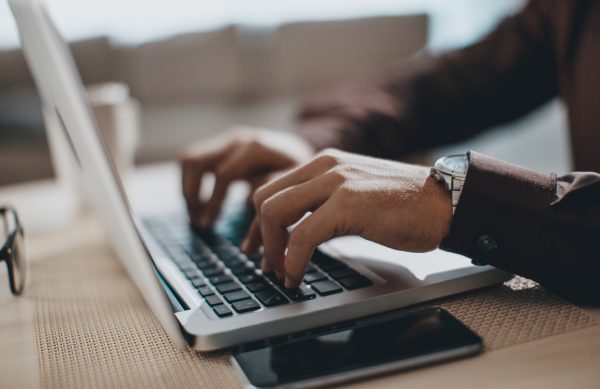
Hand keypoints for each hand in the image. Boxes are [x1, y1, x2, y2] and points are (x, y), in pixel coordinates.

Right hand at [180, 127, 314, 227]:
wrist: (304, 154)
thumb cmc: (303, 177)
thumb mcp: (294, 193)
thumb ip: (270, 213)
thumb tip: (248, 248)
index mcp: (257, 148)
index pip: (224, 175)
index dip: (214, 203)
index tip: (207, 227)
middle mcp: (239, 139)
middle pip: (197, 162)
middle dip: (194, 196)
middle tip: (199, 224)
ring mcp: (228, 139)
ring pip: (189, 159)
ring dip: (187, 189)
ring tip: (195, 216)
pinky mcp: (221, 144)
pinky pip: (192, 159)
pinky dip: (189, 182)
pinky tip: (200, 204)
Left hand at [243, 149, 452, 287]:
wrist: (444, 202)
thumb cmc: (404, 205)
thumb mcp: (355, 194)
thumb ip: (324, 202)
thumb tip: (296, 231)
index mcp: (324, 163)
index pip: (272, 187)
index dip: (257, 222)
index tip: (255, 247)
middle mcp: (324, 166)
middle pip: (264, 198)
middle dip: (258, 235)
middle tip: (265, 264)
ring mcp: (336, 182)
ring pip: (275, 212)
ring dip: (271, 249)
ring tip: (280, 273)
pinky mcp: (348, 204)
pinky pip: (302, 235)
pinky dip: (292, 260)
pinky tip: (296, 276)